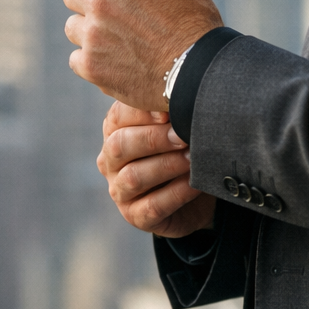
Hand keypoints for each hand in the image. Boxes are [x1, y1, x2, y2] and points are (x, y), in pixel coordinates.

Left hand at [63, 0, 222, 109]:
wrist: (201, 71)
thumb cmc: (196, 20)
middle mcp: (100, 1)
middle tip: (117, 14)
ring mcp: (93, 35)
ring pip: (73, 27)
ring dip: (91, 30)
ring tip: (122, 41)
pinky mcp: (91, 66)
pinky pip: (76, 58)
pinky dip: (93, 60)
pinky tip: (118, 61)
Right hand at [98, 99, 216, 237]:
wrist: (197, 194)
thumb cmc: (183, 149)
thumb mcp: (176, 125)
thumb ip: (170, 110)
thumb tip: (179, 91)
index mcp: (115, 131)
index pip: (118, 116)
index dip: (141, 113)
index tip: (168, 111)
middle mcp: (110, 161)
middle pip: (120, 146)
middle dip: (154, 138)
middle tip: (182, 135)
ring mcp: (120, 191)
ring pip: (134, 177)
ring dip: (167, 165)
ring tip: (192, 158)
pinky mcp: (136, 216)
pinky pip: (153, 205)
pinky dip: (176, 193)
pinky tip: (194, 183)